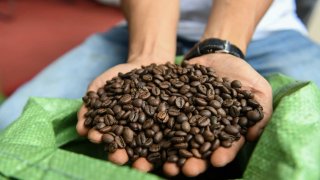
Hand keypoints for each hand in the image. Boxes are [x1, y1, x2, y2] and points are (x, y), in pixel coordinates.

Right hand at [77, 60, 174, 172]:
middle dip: (118, 153)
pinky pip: (159, 131)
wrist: (141, 66)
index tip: (94, 135)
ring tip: (137, 162)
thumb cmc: (116, 77)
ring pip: (140, 145)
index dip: (98, 136)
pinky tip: (158, 143)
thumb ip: (90, 101)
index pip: (102, 135)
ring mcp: (144, 128)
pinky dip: (159, 139)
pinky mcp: (160, 123)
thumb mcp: (99, 85)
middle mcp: (126, 131)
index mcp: (109, 126)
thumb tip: (82, 122)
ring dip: (139, 155)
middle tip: (117, 156)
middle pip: (122, 146)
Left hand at [162, 53, 271, 176]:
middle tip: (186, 170)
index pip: (226, 146)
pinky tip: (145, 136)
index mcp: (225, 131)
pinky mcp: (171, 107)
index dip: (223, 154)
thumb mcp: (258, 90)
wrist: (217, 56)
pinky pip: (161, 118)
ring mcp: (186, 119)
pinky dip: (153, 127)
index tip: (217, 160)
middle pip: (198, 150)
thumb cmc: (241, 75)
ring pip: (176, 140)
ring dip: (169, 154)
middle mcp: (204, 130)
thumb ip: (260, 112)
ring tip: (165, 165)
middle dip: (193, 162)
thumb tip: (253, 135)